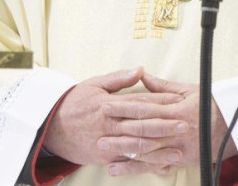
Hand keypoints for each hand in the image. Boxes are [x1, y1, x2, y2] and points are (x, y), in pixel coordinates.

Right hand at [42, 67, 181, 171]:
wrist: (52, 127)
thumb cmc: (75, 103)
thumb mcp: (94, 84)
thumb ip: (119, 79)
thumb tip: (140, 70)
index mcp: (110, 104)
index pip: (139, 102)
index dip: (160, 101)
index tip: (178, 100)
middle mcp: (110, 124)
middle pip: (142, 125)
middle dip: (165, 125)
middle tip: (184, 124)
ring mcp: (108, 143)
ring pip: (137, 146)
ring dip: (159, 149)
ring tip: (178, 150)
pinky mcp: (105, 158)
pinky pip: (127, 162)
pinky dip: (144, 165)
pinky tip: (159, 167)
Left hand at [99, 73, 233, 176]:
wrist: (234, 125)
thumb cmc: (209, 104)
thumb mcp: (187, 90)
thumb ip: (161, 86)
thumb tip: (141, 75)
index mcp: (175, 109)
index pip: (144, 108)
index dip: (123, 107)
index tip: (105, 105)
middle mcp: (175, 129)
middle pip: (142, 131)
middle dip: (119, 131)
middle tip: (99, 131)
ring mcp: (178, 147)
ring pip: (147, 151)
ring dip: (124, 153)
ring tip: (105, 153)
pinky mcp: (180, 160)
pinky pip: (157, 165)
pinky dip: (138, 168)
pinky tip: (121, 169)